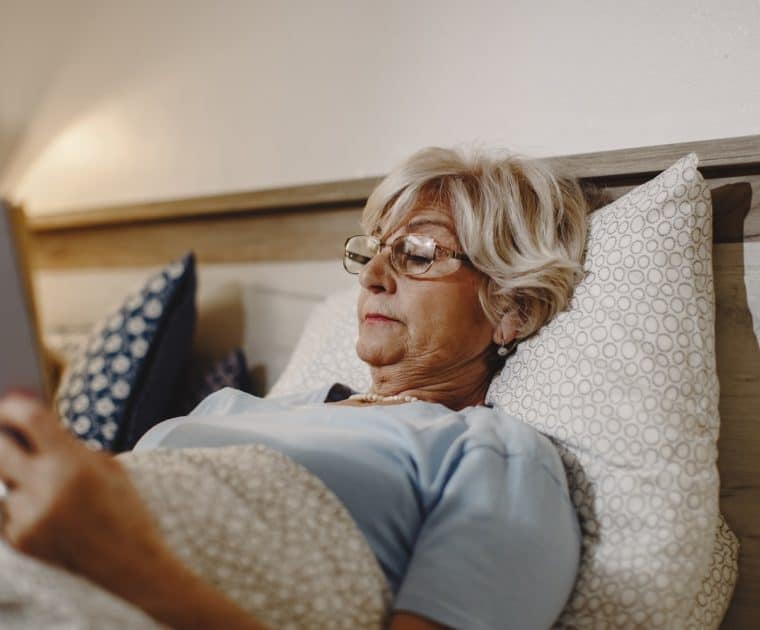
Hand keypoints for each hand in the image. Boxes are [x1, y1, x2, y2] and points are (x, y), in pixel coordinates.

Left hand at [0, 390, 166, 586]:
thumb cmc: (124, 509)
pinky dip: (20, 506)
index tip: (9, 406)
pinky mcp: (19, 540)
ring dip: (14, 478)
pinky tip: (47, 512)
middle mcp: (45, 487)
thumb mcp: (107, 467)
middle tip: (11, 438)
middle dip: (2, 439)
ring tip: (45, 486)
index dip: (12, 407)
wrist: (130, 564)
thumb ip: (69, 446)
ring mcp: (28, 516)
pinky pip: (5, 511)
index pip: (27, 419)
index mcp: (72, 463)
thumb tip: (29, 426)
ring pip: (0, 482)